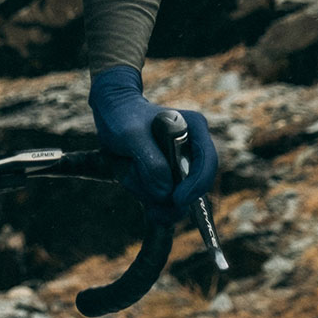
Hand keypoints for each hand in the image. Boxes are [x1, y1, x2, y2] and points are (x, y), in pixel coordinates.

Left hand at [89, 66, 218, 224]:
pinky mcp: (167, 179)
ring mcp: (180, 166)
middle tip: (138, 183)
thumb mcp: (132, 135)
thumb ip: (151, 162)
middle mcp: (191, 150)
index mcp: (194, 129)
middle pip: (191, 187)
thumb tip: (167, 192)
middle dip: (164, 193)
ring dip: (146, 189)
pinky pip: (160, 201)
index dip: (197, 185)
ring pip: (172, 197)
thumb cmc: (123, 117)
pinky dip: (142, 193)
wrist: (110, 116)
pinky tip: (129, 174)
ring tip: (127, 164)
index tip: (178, 199)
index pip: (207, 162)